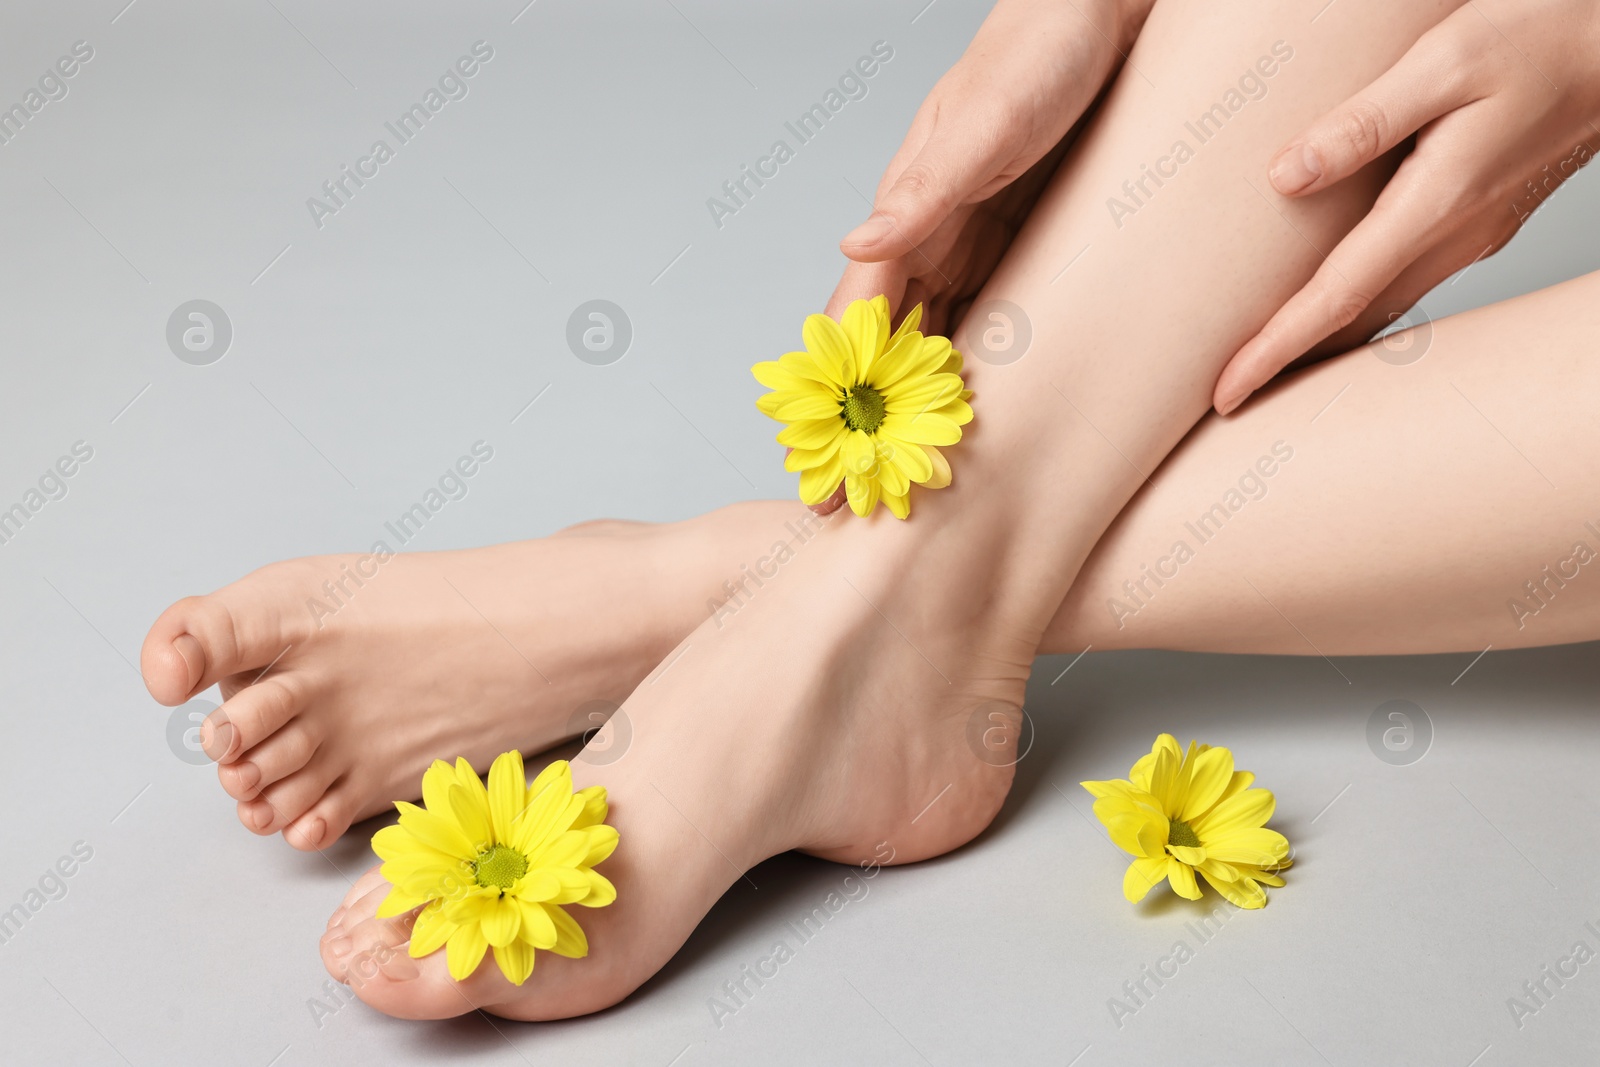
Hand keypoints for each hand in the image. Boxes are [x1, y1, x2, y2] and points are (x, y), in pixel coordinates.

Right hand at [809, 0, 1153, 512]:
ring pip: (940, 346)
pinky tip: (986, 425)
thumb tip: (856, 249)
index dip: (840, 394)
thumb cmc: (1043, 48)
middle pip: (890, 348)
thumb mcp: (985, 122)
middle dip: (869, 423)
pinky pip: (1000, 328)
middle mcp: (938, 237)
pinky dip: (983, 380)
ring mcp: (983, 247)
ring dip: (923, 414)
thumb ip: (922, 190)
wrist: (1115, 10)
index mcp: (911, 209)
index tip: (825, 461)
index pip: (861, 318)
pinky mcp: (1033, 250)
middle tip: (853, 502)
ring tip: (911, 487)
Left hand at [1213, 0, 1599, 414]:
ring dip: (1320, 341)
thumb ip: (1361, 124)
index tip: (1227, 392)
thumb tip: (1284, 177)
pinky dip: (1356, 308)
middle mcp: (1454, 236)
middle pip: (1353, 321)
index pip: (1335, 298)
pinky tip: (1328, 308)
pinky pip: (1403, 283)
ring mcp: (1470, 235)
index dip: (1275, 349)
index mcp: (1436, 203)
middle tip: (1222, 395)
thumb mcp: (1444, 61)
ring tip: (1260, 362)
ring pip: (1380, 307)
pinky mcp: (1477, 222)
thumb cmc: (1540, 37)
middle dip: (1286, 363)